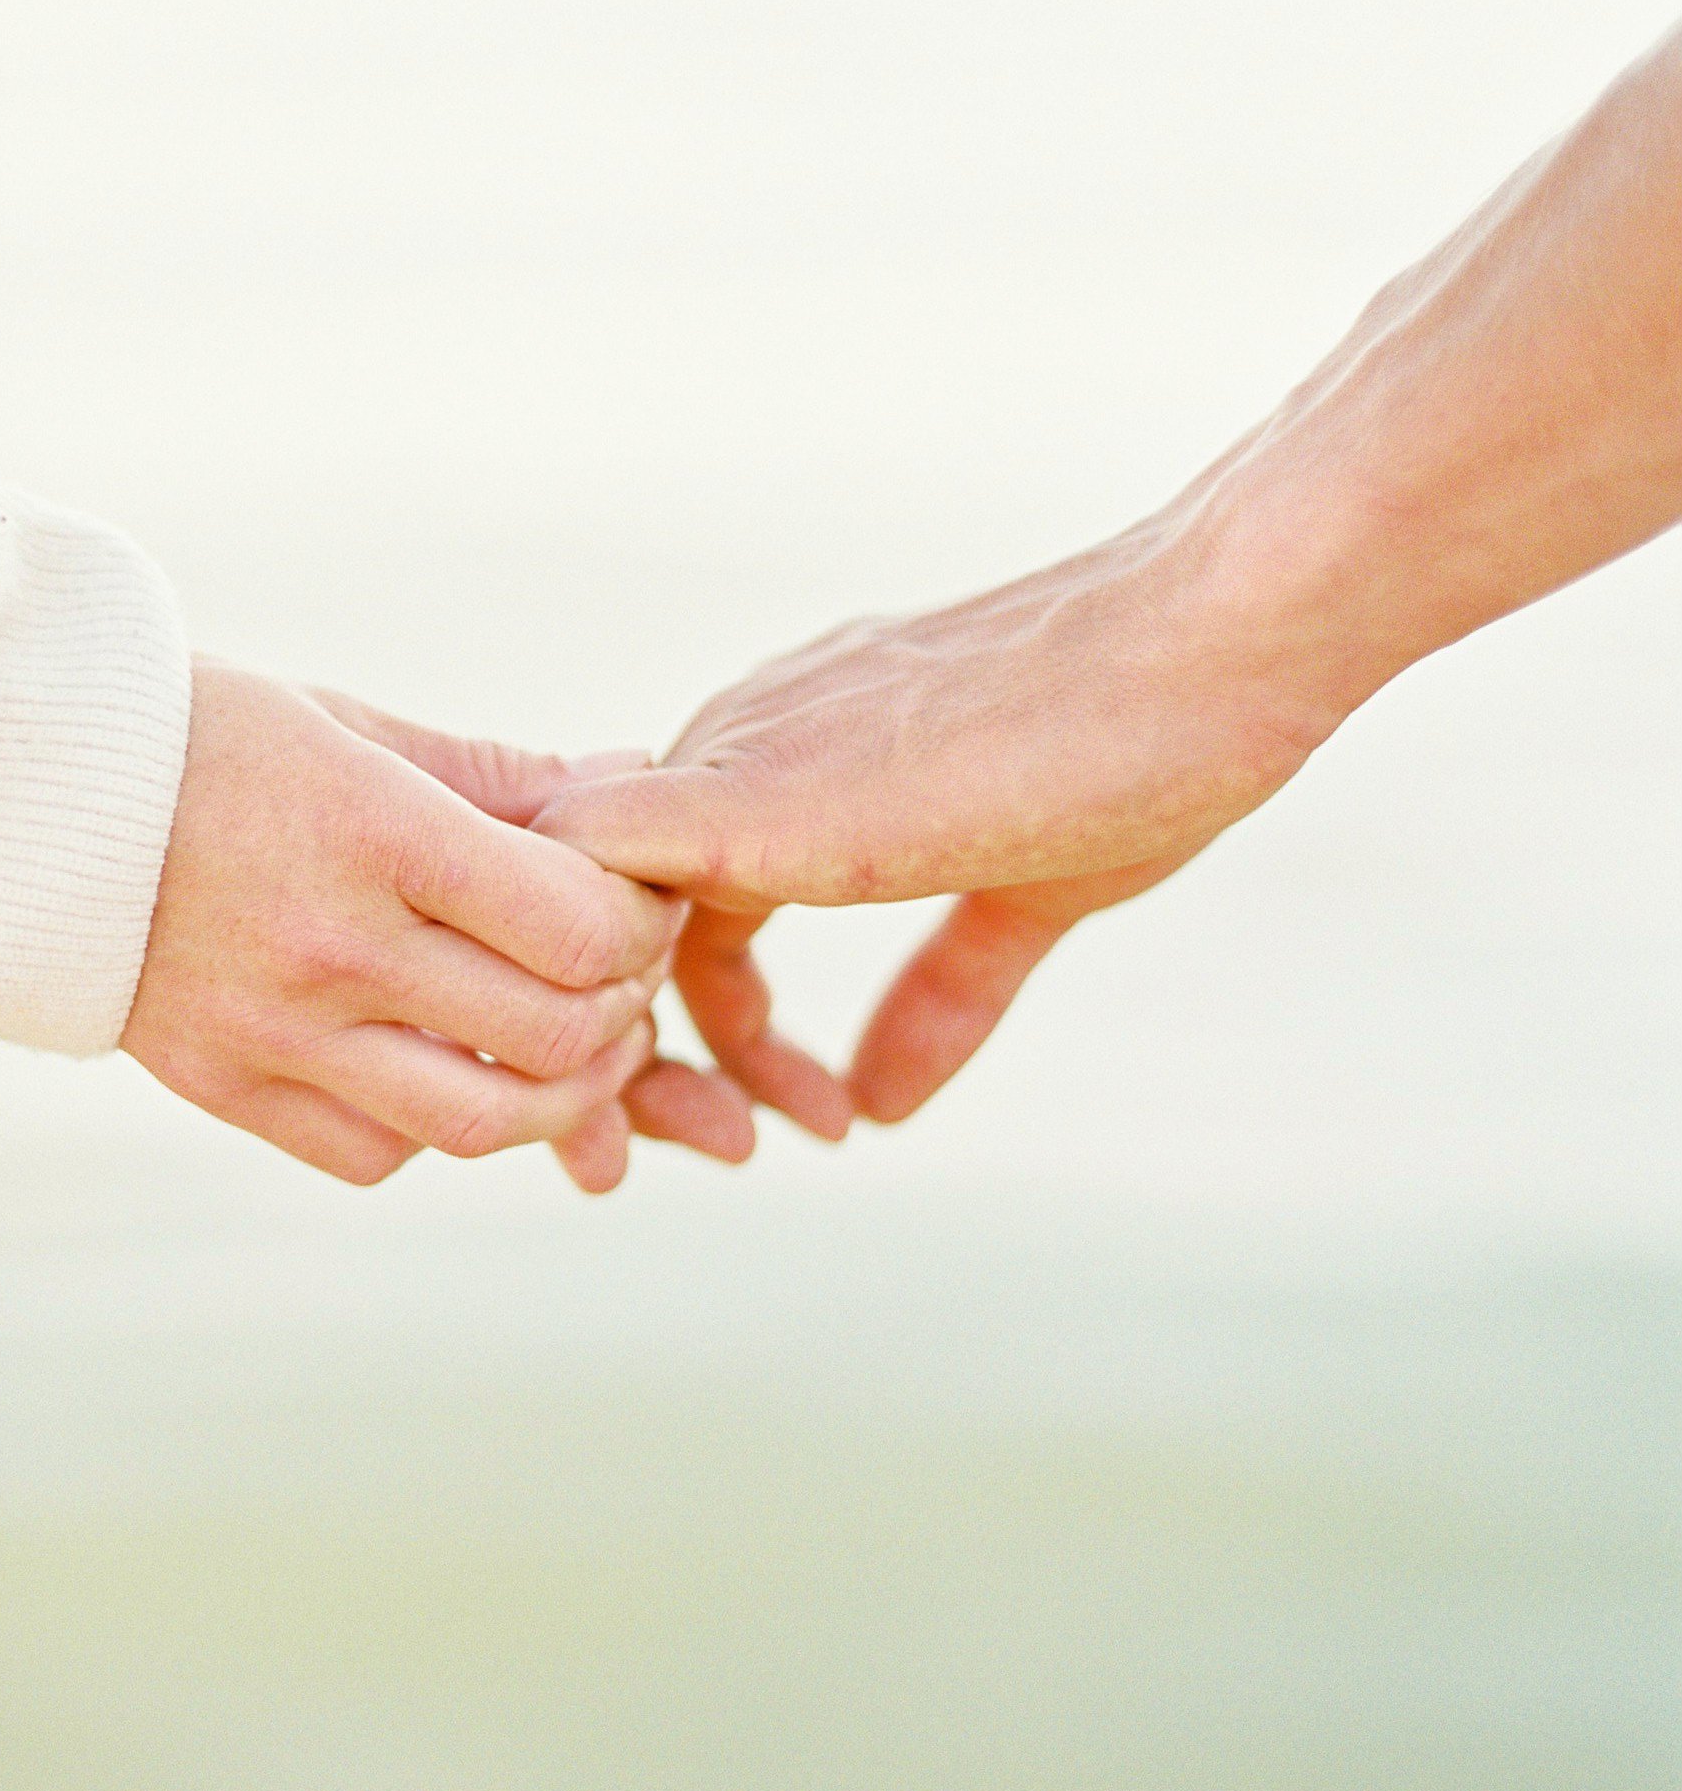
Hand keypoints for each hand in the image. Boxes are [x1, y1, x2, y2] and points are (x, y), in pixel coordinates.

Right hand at [124, 662, 679, 1184]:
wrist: (13, 797)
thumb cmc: (202, 739)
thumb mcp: (352, 724)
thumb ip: (496, 774)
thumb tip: (627, 780)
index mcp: (369, 831)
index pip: (573, 924)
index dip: (638, 923)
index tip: (638, 898)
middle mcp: (326, 945)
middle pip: (548, 1032)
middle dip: (622, 1008)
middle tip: (625, 975)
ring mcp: (270, 1032)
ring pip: (480, 1121)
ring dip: (561, 1095)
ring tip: (576, 1048)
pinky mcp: (223, 1088)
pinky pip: (377, 1154)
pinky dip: (441, 1127)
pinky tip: (449, 1068)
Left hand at [537, 516, 1336, 1131]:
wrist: (1217, 637)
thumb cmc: (1148, 740)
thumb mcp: (1029, 894)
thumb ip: (943, 990)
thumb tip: (878, 1104)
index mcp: (783, 752)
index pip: (655, 896)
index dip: (681, 1020)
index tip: (783, 1117)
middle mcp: (734, 739)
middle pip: (597, 913)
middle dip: (639, 1058)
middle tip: (730, 1152)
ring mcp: (735, 757)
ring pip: (575, 908)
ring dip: (634, 1053)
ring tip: (750, 1142)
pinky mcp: (756, 799)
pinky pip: (588, 878)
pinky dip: (613, 992)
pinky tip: (734, 1085)